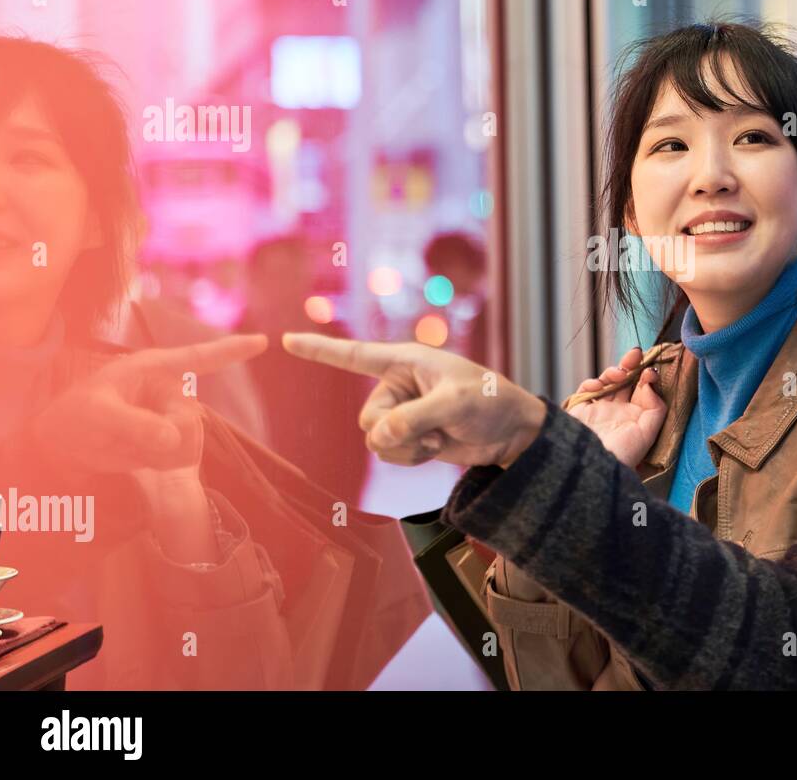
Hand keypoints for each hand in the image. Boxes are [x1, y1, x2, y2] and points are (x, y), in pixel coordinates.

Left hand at [28, 335, 266, 476]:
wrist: (65, 445)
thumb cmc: (76, 415)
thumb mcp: (96, 415)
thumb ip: (133, 425)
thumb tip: (171, 438)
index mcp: (153, 368)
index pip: (198, 357)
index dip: (232, 350)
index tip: (263, 341)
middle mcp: (170, 390)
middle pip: (189, 419)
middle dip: (159, 437)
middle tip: (118, 439)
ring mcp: (173, 416)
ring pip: (188, 442)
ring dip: (155, 453)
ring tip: (122, 446)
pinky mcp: (173, 440)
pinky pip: (182, 457)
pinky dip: (157, 463)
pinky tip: (134, 456)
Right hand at [281, 334, 547, 468]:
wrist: (511, 432)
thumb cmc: (490, 402)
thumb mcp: (457, 404)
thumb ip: (415, 418)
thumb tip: (379, 437)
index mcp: (406, 360)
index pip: (354, 354)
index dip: (319, 350)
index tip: (286, 340)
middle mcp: (398, 384)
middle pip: (368, 418)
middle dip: (397, 431)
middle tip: (434, 428)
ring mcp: (402, 412)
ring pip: (375, 440)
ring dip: (406, 447)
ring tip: (439, 436)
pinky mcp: (409, 436)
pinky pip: (389, 453)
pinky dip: (411, 456)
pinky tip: (438, 446)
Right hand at [567, 347, 666, 467]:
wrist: (589, 467)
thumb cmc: (620, 455)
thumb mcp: (646, 434)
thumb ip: (654, 407)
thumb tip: (649, 384)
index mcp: (634, 419)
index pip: (642, 390)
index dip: (646, 377)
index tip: (650, 371)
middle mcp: (617, 413)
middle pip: (626, 382)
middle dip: (631, 365)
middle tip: (636, 353)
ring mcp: (598, 410)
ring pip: (607, 381)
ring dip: (614, 371)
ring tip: (619, 373)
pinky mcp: (580, 409)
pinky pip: (586, 389)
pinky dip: (592, 383)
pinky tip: (598, 386)